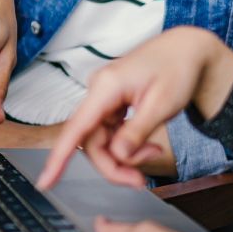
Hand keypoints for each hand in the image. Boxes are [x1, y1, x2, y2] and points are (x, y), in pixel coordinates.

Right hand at [38, 26, 232, 189]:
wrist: (187, 49)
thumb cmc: (178, 68)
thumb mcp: (162, 104)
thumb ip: (137, 132)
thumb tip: (118, 156)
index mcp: (107, 87)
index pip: (76, 129)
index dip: (59, 158)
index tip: (45, 182)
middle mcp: (99, 91)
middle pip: (92, 142)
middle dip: (115, 165)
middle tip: (140, 180)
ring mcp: (104, 97)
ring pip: (102, 141)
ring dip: (125, 156)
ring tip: (154, 152)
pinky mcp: (112, 103)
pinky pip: (110, 133)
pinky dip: (128, 145)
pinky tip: (148, 146)